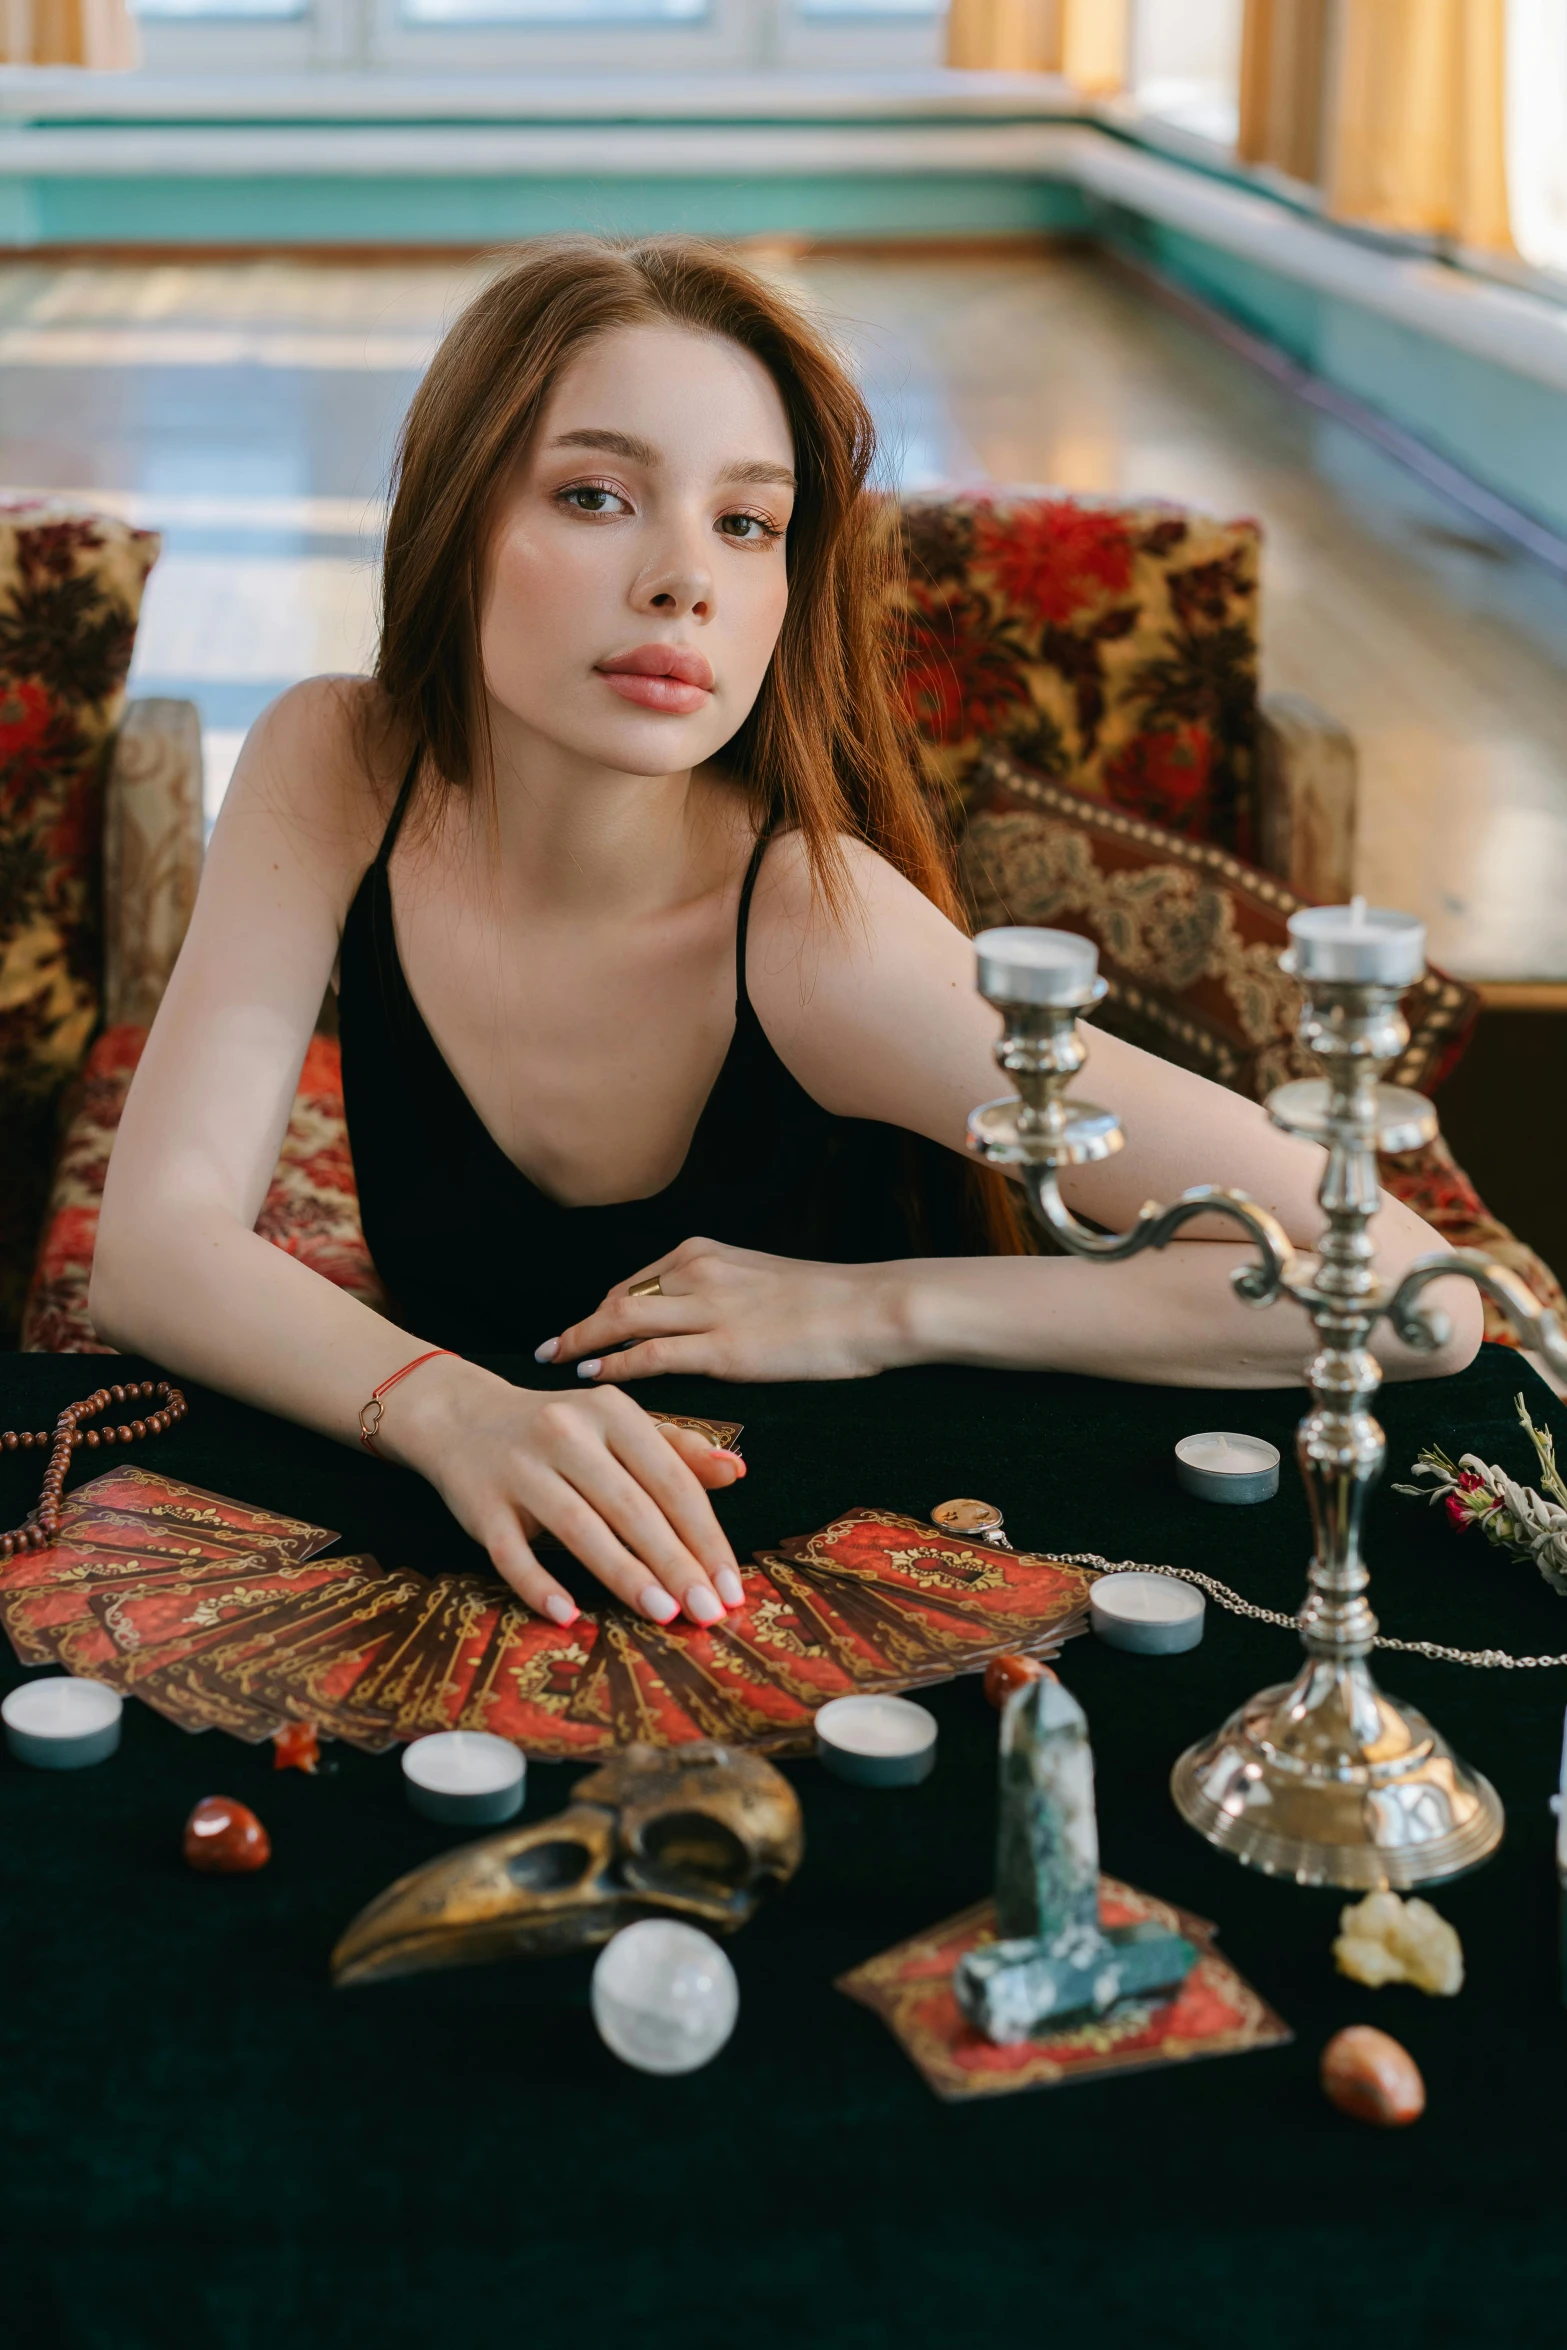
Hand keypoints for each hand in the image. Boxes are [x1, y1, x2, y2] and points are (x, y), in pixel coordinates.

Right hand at [383, 1356, 746, 1626]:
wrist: (462, 1417)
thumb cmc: (558, 1431)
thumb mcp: (617, 1427)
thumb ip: (676, 1450)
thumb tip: (736, 1472)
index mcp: (611, 1413)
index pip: (670, 1480)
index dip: (705, 1535)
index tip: (730, 1585)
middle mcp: (567, 1433)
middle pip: (631, 1506)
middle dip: (675, 1563)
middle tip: (708, 1612)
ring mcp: (521, 1469)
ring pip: (579, 1526)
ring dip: (624, 1574)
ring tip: (663, 1614)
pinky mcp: (481, 1504)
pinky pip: (510, 1551)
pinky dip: (538, 1584)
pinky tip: (568, 1616)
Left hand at [537, 1236, 912, 1384]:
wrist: (871, 1307)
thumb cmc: (826, 1301)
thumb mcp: (760, 1279)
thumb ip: (720, 1292)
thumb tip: (693, 1318)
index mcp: (704, 1252)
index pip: (634, 1283)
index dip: (601, 1309)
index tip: (581, 1327)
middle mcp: (696, 1271)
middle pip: (617, 1299)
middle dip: (581, 1326)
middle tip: (550, 1348)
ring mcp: (707, 1308)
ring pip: (623, 1322)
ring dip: (584, 1343)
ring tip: (558, 1364)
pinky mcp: (723, 1347)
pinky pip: (652, 1356)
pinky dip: (617, 1365)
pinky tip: (594, 1377)